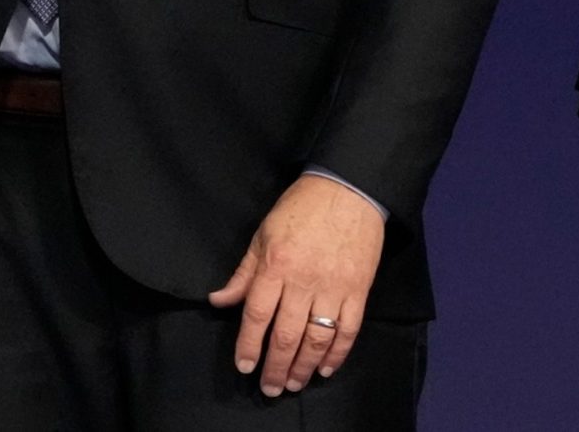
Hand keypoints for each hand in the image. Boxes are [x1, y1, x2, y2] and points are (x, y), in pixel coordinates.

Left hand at [207, 174, 384, 396]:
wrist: (348, 189)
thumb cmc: (300, 209)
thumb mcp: (263, 235)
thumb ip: (243, 273)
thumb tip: (218, 300)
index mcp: (276, 265)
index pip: (257, 314)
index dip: (249, 345)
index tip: (245, 367)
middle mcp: (304, 281)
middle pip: (286, 334)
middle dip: (276, 366)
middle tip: (270, 388)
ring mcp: (334, 288)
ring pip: (317, 338)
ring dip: (304, 366)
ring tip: (294, 383)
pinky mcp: (359, 291)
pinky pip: (348, 330)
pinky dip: (337, 353)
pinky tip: (326, 368)